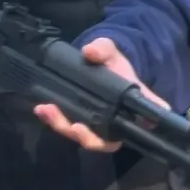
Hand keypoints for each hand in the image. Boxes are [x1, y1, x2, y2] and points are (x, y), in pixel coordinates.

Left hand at [34, 38, 168, 152]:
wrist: (94, 67)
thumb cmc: (110, 62)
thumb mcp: (109, 50)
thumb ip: (102, 48)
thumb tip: (90, 52)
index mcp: (134, 104)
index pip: (148, 118)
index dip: (146, 126)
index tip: (142, 127)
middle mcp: (119, 123)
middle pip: (108, 140)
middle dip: (89, 137)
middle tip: (76, 127)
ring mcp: (98, 128)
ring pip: (85, 138)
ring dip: (65, 128)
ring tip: (48, 110)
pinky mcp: (80, 126)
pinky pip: (68, 129)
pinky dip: (54, 121)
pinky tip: (41, 108)